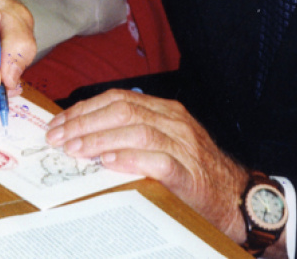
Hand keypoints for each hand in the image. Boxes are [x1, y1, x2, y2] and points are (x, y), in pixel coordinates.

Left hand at [45, 88, 249, 242]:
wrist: (238, 198)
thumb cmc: (195, 174)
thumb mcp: (164, 144)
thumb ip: (133, 136)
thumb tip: (84, 137)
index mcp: (165, 110)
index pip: (117, 98)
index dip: (85, 109)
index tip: (59, 123)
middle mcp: (174, 121)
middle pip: (122, 110)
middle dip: (85, 122)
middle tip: (59, 138)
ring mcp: (183, 145)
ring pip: (136, 130)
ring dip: (100, 139)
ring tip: (75, 149)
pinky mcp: (189, 173)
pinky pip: (158, 160)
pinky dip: (130, 158)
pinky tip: (109, 162)